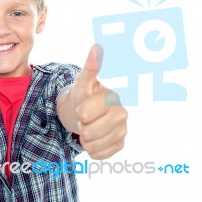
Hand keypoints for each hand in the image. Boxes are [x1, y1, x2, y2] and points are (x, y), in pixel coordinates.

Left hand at [71, 45, 127, 159]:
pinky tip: (93, 139)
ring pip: (92, 145)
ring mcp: (122, 130)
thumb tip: (96, 47)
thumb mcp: (82, 82)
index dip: (79, 111)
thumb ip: (90, 68)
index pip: (85, 113)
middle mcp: (122, 114)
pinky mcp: (120, 144)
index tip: (82, 106)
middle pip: (88, 132)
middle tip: (84, 118)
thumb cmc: (84, 96)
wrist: (85, 112)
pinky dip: (91, 150)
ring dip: (84, 139)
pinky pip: (99, 155)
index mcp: (112, 98)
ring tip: (87, 128)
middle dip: (80, 126)